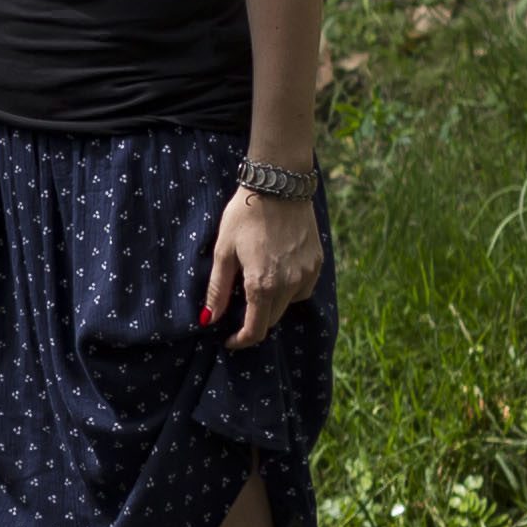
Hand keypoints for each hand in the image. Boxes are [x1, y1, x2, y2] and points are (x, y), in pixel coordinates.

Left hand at [201, 180, 326, 348]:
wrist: (279, 185)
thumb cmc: (245, 216)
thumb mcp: (223, 251)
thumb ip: (217, 289)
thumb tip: (209, 320)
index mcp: (263, 285)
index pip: (255, 330)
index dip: (241, 340)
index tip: (229, 340)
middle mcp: (289, 284)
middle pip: (272, 320)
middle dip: (254, 321)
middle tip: (238, 310)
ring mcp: (306, 274)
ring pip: (288, 305)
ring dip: (271, 305)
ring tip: (256, 284)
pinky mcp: (317, 263)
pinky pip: (303, 289)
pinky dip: (289, 290)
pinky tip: (277, 273)